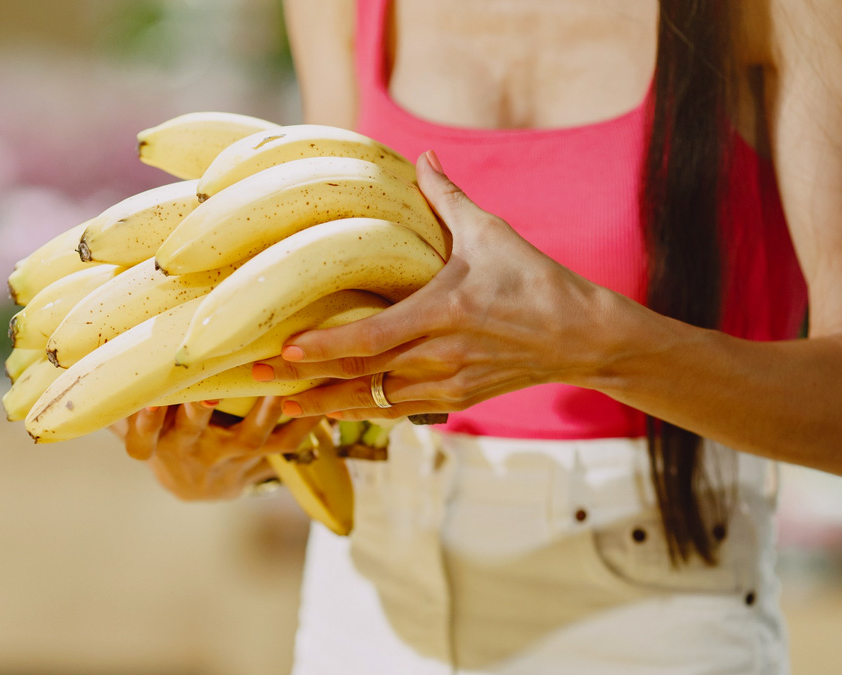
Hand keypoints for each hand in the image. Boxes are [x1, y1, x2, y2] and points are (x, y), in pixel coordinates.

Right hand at [111, 396, 323, 500]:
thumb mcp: (134, 421)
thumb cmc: (161, 433)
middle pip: (192, 435)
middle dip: (199, 412)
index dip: (143, 425)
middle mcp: (189, 454)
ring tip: (275, 384)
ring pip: (246, 440)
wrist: (198, 488)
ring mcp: (228, 460)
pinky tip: (319, 400)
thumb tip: (75, 348)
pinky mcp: (260, 461)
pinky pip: (285, 445)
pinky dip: (303, 423)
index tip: (146, 400)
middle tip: (206, 389)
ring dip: (261, 412)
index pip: (139, 442)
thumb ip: (116, 393)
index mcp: (153, 446)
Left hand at [250, 151, 620, 419]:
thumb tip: (422, 157)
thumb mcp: (490, 232)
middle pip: (362, 377)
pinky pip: (400, 412)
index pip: (371, 338)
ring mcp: (448, 386)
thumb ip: (447, 197)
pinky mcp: (456, 401)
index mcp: (443, 313)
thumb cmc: (535, 280)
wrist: (581, 337)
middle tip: (259, 379)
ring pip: (376, 404)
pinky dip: (364, 412)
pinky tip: (334, 409)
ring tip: (283, 406)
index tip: (286, 349)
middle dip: (307, 382)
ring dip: (328, 405)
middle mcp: (440, 357)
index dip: (325, 347)